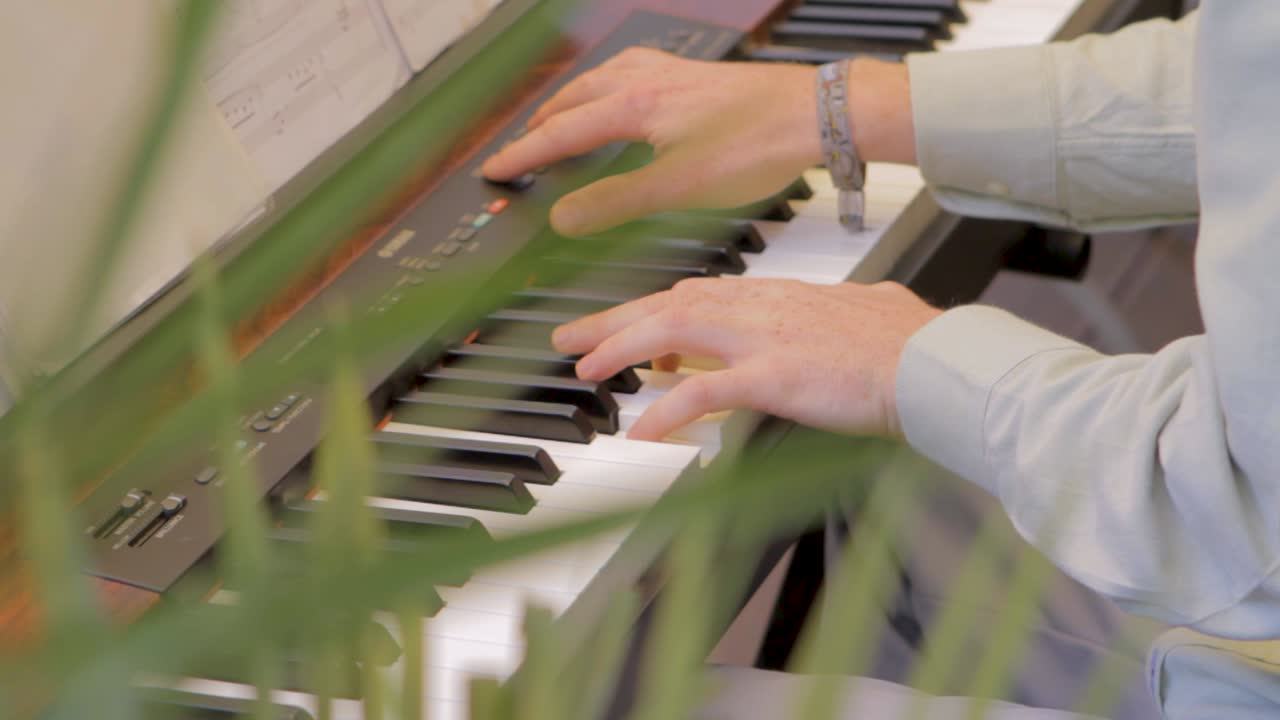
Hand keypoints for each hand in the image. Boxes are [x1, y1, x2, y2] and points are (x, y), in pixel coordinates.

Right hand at [482, 49, 913, 236]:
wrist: (816, 114)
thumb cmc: (757, 146)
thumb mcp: (678, 187)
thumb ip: (615, 202)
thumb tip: (563, 217)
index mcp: (633, 106)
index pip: (559, 134)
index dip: (522, 156)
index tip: (493, 171)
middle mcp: (646, 81)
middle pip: (573, 100)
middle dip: (539, 127)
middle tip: (517, 152)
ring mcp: (670, 73)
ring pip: (601, 80)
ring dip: (571, 101)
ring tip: (557, 119)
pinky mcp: (694, 76)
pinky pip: (633, 71)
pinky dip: (609, 85)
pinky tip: (623, 93)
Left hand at [551, 278, 941, 439]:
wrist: (939, 362)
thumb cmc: (908, 345)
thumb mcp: (855, 315)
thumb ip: (820, 319)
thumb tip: (811, 326)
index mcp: (780, 296)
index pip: (697, 294)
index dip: (650, 308)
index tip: (619, 324)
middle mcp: (764, 307)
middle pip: (671, 304)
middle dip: (615, 321)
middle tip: (573, 340)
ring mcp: (767, 338)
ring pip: (674, 329)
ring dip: (624, 349)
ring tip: (589, 370)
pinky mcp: (776, 376)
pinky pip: (706, 389)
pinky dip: (668, 408)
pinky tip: (643, 429)